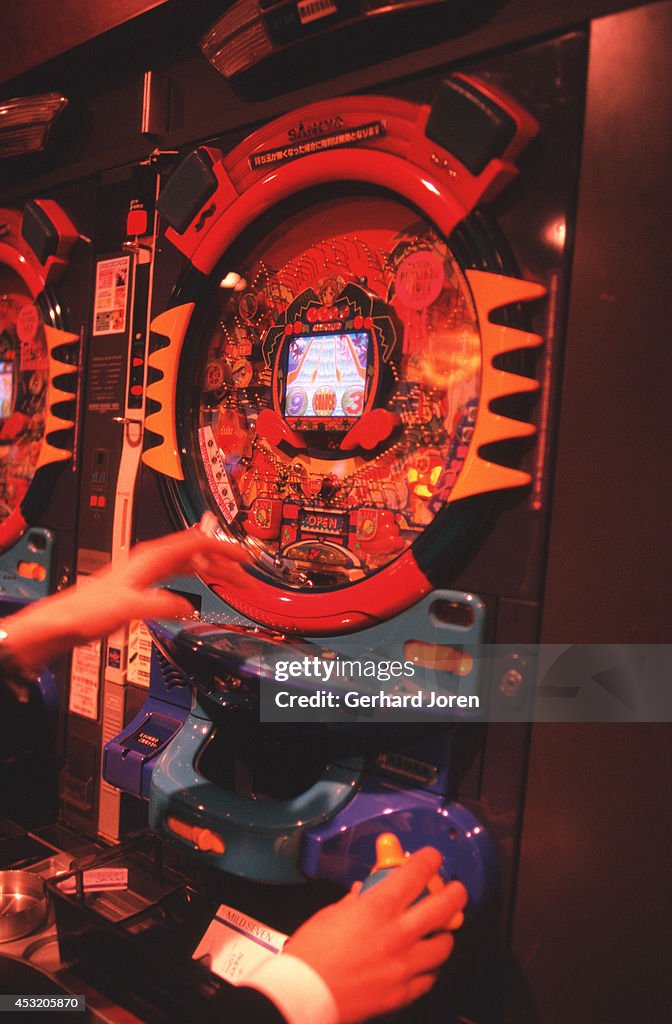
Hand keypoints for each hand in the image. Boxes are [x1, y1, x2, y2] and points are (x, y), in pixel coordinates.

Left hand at [0, 519, 248, 675]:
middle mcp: (151, 559)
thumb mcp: (129, 608)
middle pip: (198, 552)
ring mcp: (148, 569)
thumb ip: (161, 604)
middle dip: (226, 561)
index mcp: (151, 557)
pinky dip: (199, 576)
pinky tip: (203, 586)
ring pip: (191, 562)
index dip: (224, 548)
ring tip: (234, 580)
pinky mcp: (145, 582)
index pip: (197, 543)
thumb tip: (188, 603)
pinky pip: (181, 572)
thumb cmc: (88, 610)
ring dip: (214, 570)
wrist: (65, 620)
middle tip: (248, 575)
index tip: (246, 556)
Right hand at [284, 848, 467, 1022]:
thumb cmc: (311, 953)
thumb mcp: (331, 915)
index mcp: (378, 907)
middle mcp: (398, 934)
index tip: (432, 858)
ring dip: (444, 935)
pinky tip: (424, 963)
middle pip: (444, 907)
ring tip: (440, 931)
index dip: (429, 860)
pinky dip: (430, 968)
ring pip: (444, 946)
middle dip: (455, 894)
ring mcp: (404, 965)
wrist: (303, 995)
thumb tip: (365, 893)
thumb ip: (355, 902)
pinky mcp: (402, 993)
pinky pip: (429, 978)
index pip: (416, 873)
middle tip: (456, 891)